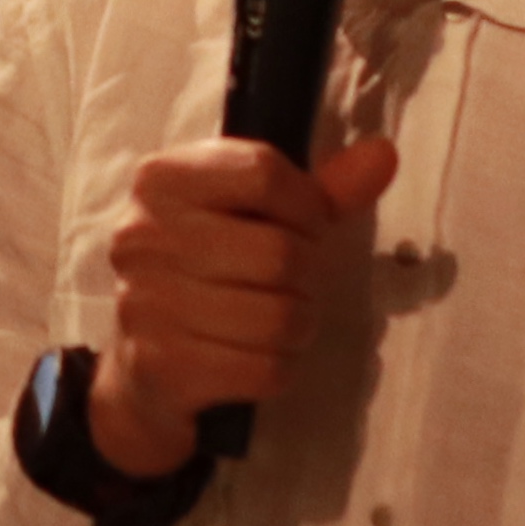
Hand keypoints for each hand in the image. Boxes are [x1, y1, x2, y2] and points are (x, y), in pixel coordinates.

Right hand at [86, 132, 399, 476]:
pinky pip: (265, 370)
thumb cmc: (210, 271)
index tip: (303, 226)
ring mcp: (144, 303)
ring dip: (297, 326)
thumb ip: (320, 189)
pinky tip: (255, 356)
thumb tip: (383, 155)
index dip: (307, 205)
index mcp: (161, 181)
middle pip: (281, 253)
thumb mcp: (254, 216)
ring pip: (279, 318)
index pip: (264, 173)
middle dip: (306, 276)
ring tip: (276, 321)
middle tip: (289, 284)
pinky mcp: (160, 367)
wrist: (146, 363)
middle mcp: (141, 236)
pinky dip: (278, 368)